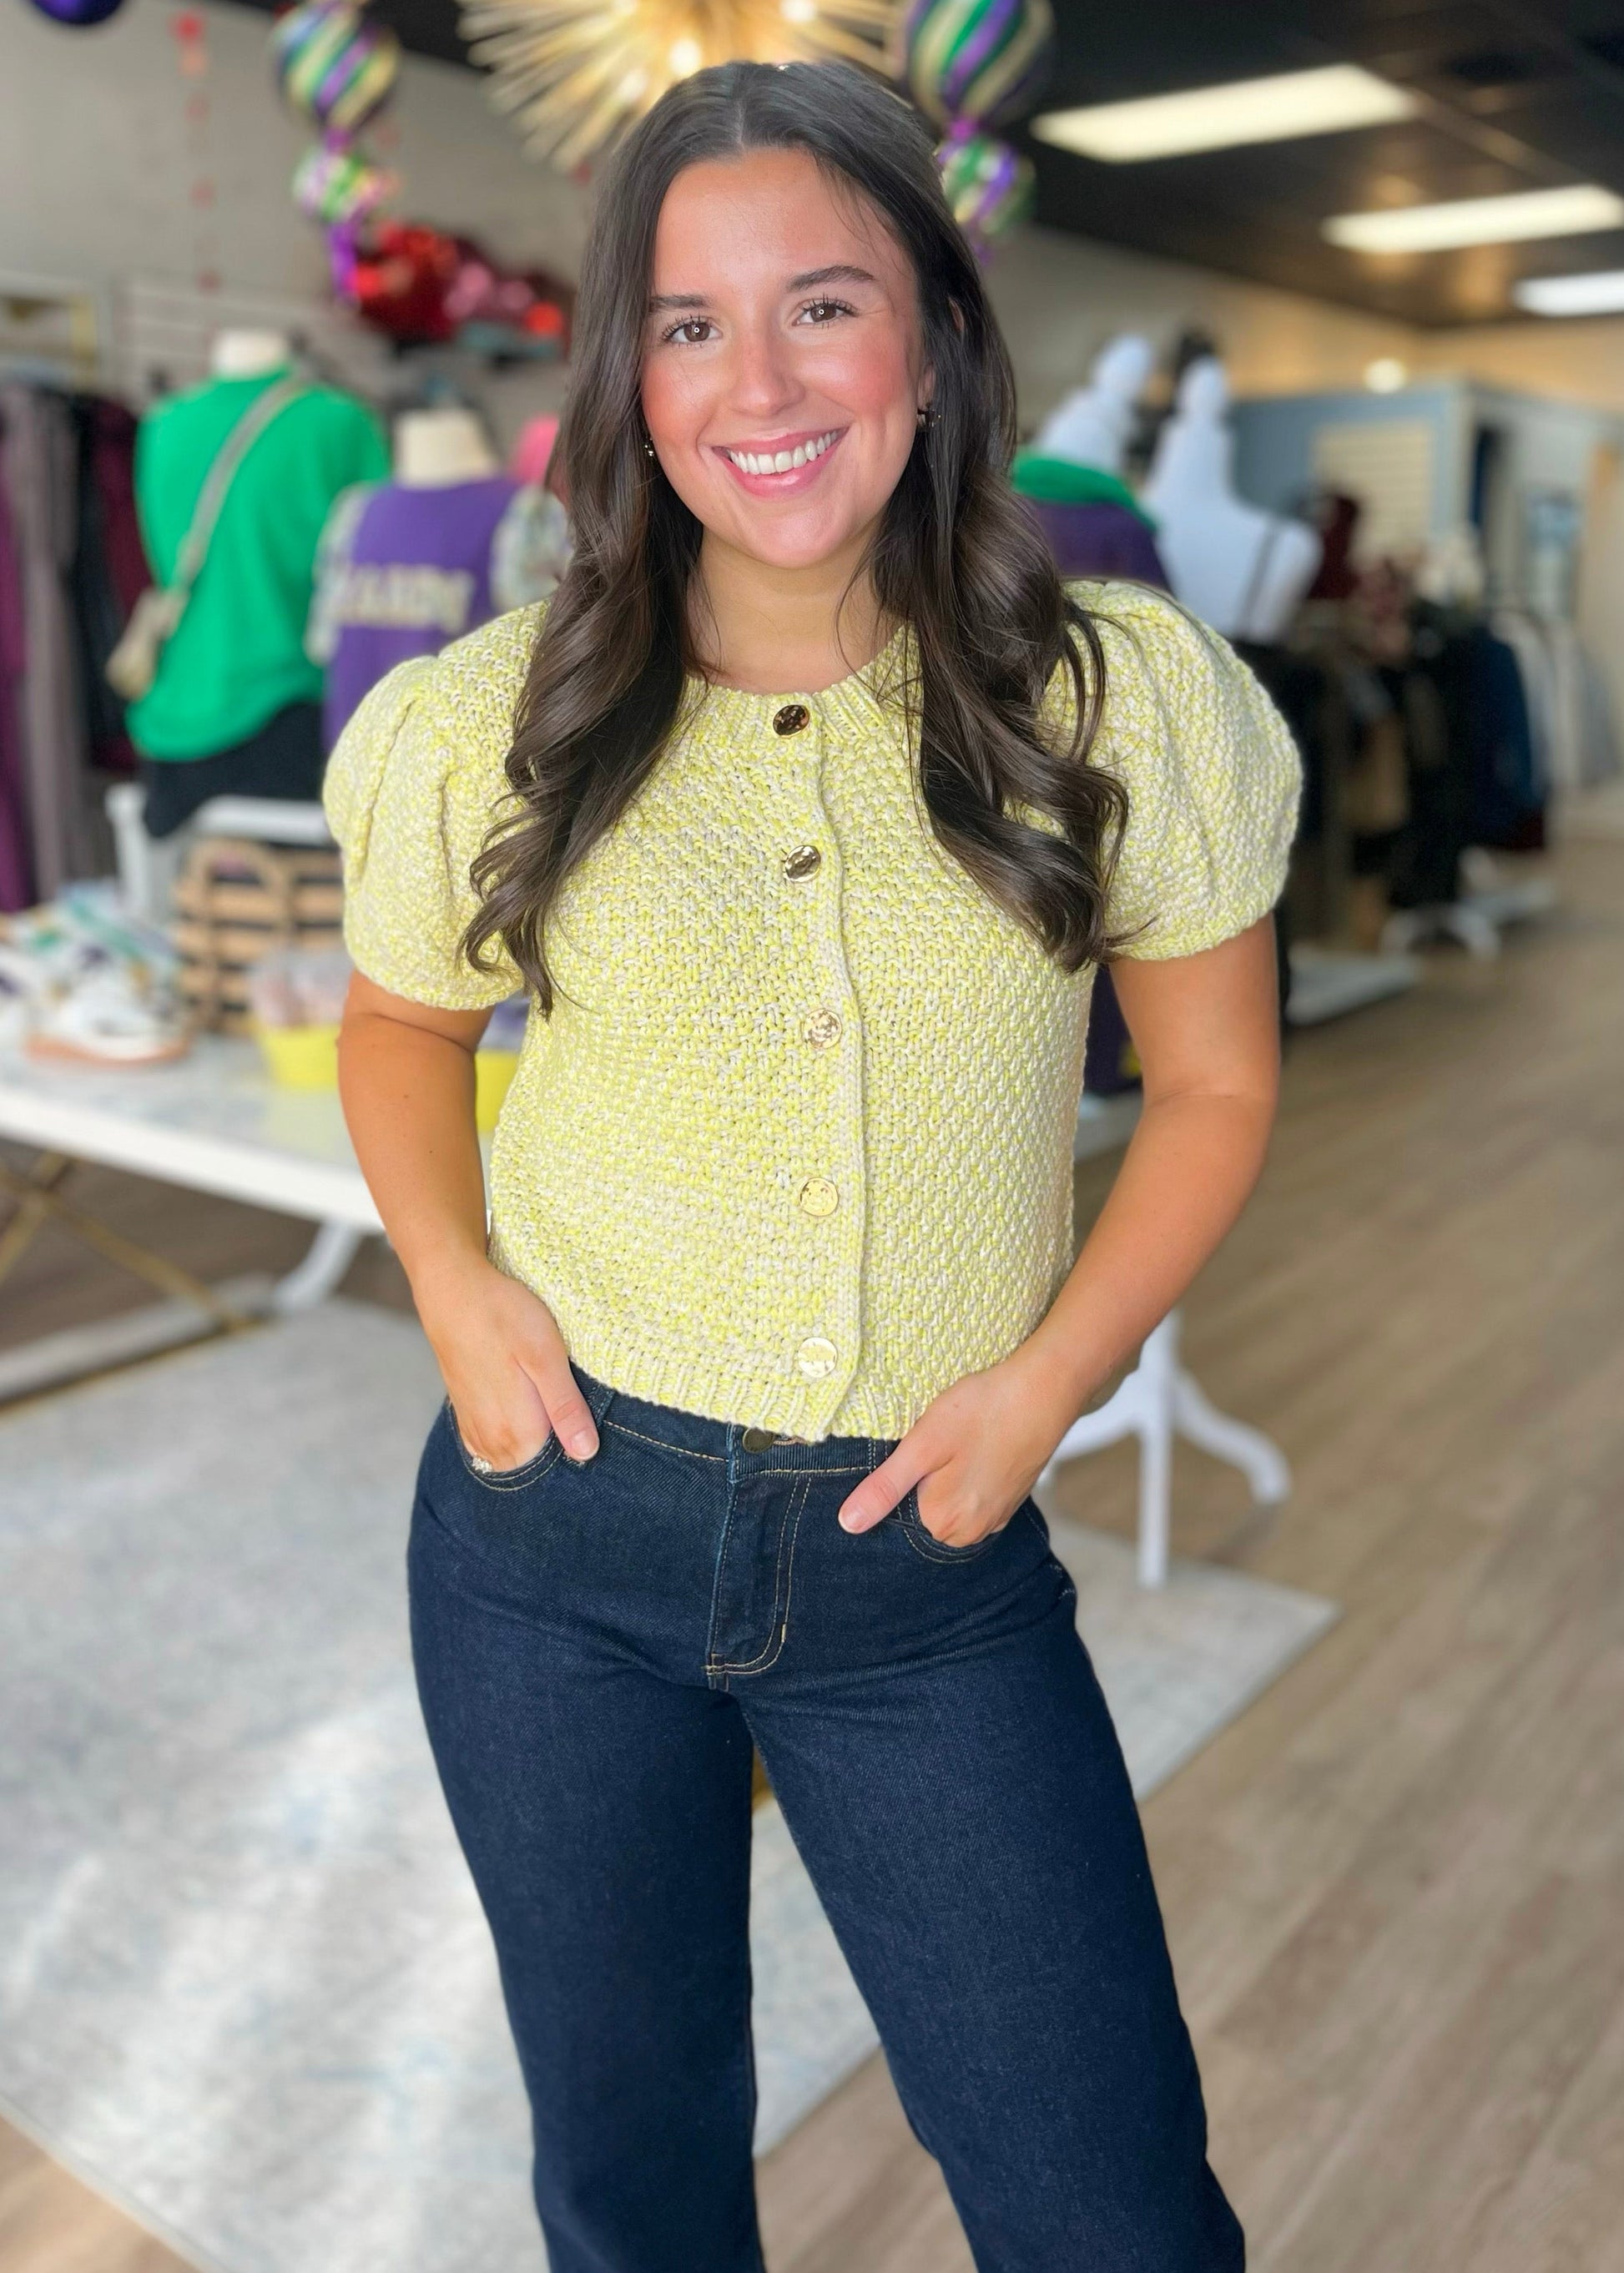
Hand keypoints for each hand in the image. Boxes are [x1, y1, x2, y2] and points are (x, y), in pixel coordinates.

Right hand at [413, 1250, 598, 1472]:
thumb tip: (586, 1453)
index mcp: (518, 1434)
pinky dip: (512, 1434)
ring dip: (535, 1439)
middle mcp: (493, 1442)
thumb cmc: (504, 1316)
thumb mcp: (547, 1357)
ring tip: (545, 1399)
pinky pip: (494, 1443)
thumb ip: (565, 1408)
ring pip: (515, 1455)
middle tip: (569, 1403)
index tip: (589, 1420)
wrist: (453, 1291)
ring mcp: (475, 1430)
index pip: (560, 1466)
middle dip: (558, 1445)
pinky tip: (523, 1407)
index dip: (580, 1444)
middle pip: (537, 1464)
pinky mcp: (466, 1414)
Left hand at [836, 1341, 1080, 1548]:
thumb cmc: (981, 1411)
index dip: (893, 1484)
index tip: (910, 1455)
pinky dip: (964, 1482)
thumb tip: (849, 1524)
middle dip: (918, 1485)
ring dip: (941, 1483)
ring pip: (947, 1508)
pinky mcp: (1007, 1503)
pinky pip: (971, 1502)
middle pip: (922, 1515)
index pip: (895, 1518)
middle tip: (936, 1445)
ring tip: (954, 1447)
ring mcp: (993, 1520)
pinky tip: (971, 1453)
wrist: (1043, 1393)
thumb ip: (885, 1487)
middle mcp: (969, 1531)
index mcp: (942, 1521)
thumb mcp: (922, 1444)